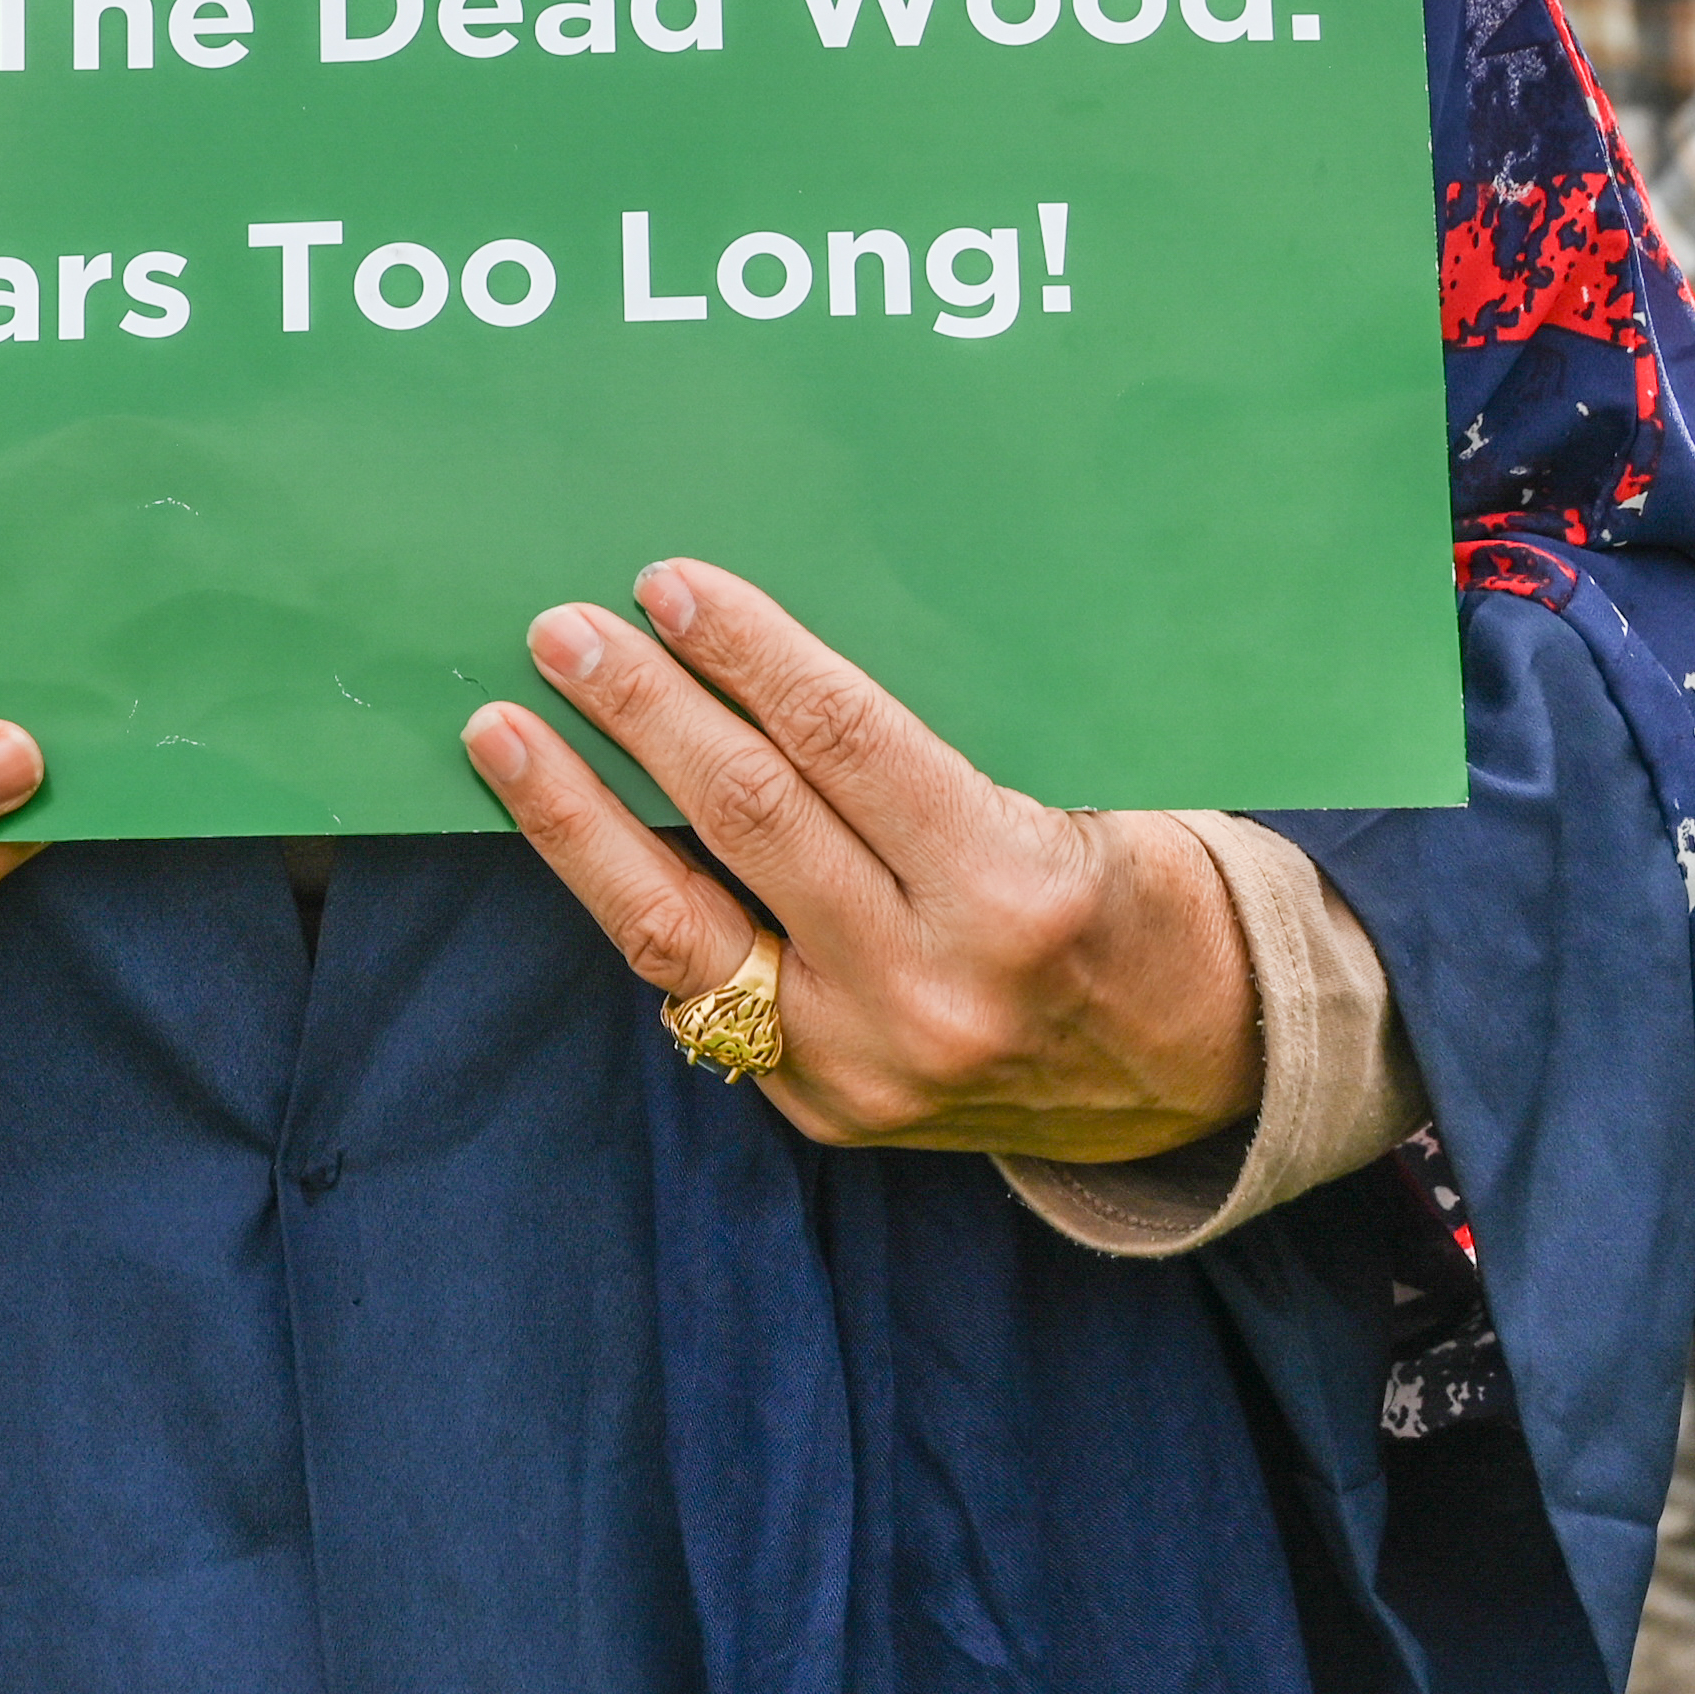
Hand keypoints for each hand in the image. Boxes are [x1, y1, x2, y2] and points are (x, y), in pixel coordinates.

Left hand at [467, 561, 1256, 1165]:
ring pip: (678, 924)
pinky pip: (696, 990)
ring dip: (576, 816)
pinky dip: (630, 901)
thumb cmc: (1128, 889)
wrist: (1190, 1070)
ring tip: (505, 733)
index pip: (843, 742)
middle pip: (746, 820)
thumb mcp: (1072, 797)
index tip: (667, 585)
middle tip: (561, 632)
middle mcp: (931, 987)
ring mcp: (864, 1065)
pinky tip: (576, 835)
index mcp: (1015, 889)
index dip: (745, 653)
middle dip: (640, 711)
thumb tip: (758, 646)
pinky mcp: (820, 1108)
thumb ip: (925, 749)